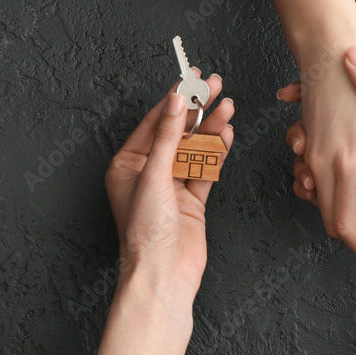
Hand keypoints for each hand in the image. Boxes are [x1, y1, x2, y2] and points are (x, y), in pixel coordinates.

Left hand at [105, 72, 233, 301]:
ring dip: (210, 129)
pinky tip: (225, 135)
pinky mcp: (191, 201)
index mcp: (127, 166)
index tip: (191, 79)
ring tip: (228, 108)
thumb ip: (167, 137)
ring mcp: (171, 187)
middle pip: (177, 133)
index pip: (154, 123)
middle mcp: (148, 174)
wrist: (164, 275)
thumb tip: (175, 102)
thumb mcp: (154, 176)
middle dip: (197, 109)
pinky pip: (206, 169)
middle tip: (216, 85)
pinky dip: (216, 153)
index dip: (174, 99)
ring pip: (194, 149)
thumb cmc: (146, 233)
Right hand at [277, 46, 355, 256]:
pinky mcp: (306, 143)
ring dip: (329, 204)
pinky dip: (315, 180)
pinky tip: (335, 167)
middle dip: (348, 232)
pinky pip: (305, 176)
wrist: (332, 52)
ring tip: (352, 194)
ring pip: (315, 200)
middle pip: (330, 222)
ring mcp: (314, 154)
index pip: (347, 229)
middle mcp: (332, 164)